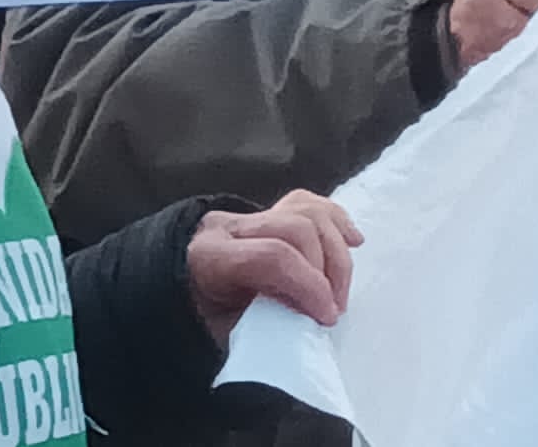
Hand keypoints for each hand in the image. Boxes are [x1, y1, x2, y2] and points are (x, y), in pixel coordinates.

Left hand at [185, 191, 363, 342]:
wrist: (185, 292)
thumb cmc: (204, 322)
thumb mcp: (224, 333)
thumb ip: (261, 329)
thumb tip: (302, 333)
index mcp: (211, 256)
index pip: (271, 256)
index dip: (308, 285)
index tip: (326, 318)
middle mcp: (229, 226)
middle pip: (297, 228)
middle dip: (327, 271)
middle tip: (332, 310)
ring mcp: (249, 214)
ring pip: (308, 211)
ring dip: (336, 252)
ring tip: (337, 291)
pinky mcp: (267, 211)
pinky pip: (308, 203)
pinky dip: (336, 220)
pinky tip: (352, 241)